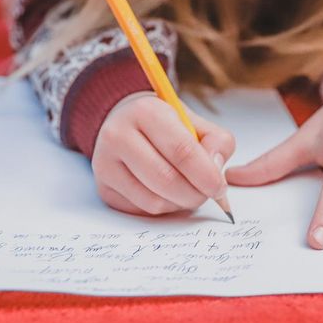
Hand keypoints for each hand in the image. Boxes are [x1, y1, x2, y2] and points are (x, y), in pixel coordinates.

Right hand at [92, 93, 235, 215]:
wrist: (125, 123)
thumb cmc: (165, 124)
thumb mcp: (195, 121)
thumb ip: (216, 142)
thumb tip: (215, 171)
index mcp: (146, 111)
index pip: (182, 150)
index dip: (206, 174)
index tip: (219, 187)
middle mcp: (118, 135)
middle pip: (166, 180)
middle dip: (195, 194)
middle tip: (208, 193)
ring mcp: (106, 163)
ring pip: (154, 201)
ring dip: (180, 204)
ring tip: (187, 189)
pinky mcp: (104, 187)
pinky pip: (142, 210)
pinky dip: (163, 208)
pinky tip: (167, 193)